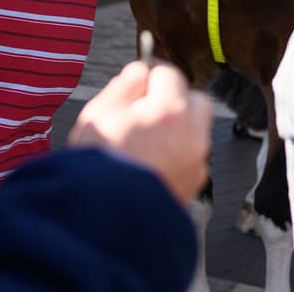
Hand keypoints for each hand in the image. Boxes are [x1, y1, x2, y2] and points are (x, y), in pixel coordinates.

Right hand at [68, 61, 211, 202]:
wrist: (105, 220)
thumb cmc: (99, 168)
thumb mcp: (98, 114)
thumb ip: (123, 86)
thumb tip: (138, 72)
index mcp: (169, 111)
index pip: (169, 74)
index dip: (149, 79)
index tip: (137, 89)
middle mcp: (191, 135)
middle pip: (194, 100)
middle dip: (173, 100)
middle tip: (146, 111)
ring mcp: (196, 163)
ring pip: (195, 131)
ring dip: (177, 128)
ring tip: (146, 141)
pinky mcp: (194, 186)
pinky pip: (191, 158)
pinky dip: (177, 155)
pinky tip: (151, 163)